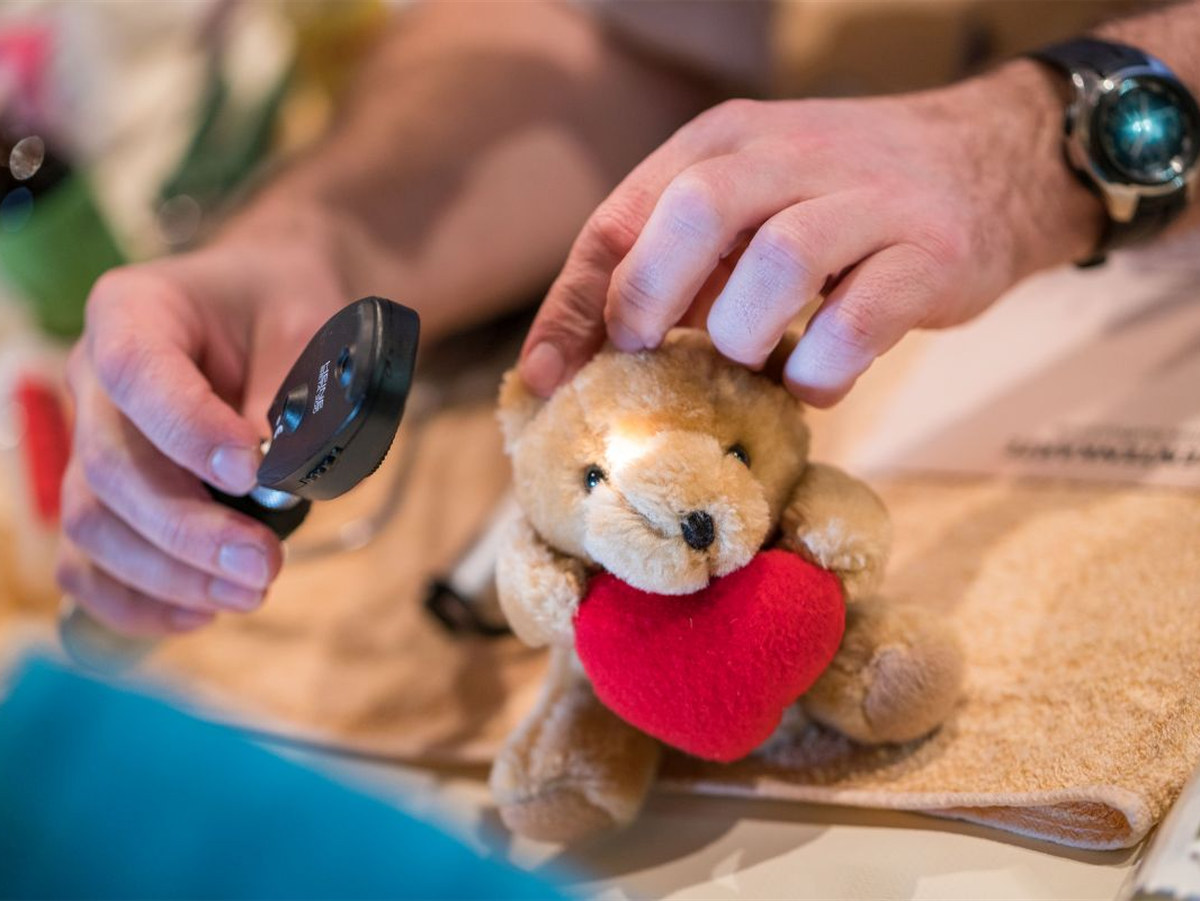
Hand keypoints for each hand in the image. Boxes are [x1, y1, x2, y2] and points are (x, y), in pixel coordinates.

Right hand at [58, 214, 347, 635]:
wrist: (277, 310)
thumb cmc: (290, 308)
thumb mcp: (311, 325)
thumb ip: (291, 394)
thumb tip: (273, 481)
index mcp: (135, 310)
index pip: (136, 372)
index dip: (186, 430)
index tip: (250, 474)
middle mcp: (94, 377)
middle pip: (109, 468)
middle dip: (188, 530)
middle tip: (265, 564)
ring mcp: (92, 439)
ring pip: (93, 525)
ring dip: (169, 575)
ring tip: (250, 592)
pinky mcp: (106, 495)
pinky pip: (89, 563)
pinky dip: (136, 600)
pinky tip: (200, 613)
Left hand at [519, 61, 1102, 404]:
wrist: (994, 160)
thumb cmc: (843, 201)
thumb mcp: (751, 203)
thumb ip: (680, 261)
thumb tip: (589, 355)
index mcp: (727, 142)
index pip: (625, 215)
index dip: (577, 302)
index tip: (547, 376)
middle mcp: (793, 156)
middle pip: (697, 209)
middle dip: (652, 297)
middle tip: (647, 356)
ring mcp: (869, 201)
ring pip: (782, 259)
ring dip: (746, 334)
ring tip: (751, 363)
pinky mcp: (930, 255)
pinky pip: (863, 317)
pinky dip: (824, 367)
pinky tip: (814, 383)